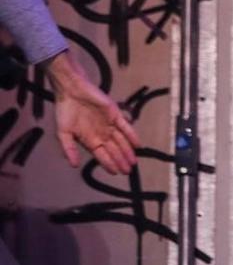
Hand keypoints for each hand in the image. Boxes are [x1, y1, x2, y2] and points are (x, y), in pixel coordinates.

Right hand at [43, 52, 140, 175]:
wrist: (71, 91)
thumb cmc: (65, 112)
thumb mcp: (63, 133)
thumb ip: (69, 149)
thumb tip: (73, 165)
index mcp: (89, 139)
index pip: (101, 155)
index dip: (108, 164)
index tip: (115, 173)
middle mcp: (101, 133)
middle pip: (113, 150)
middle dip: (120, 161)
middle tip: (128, 172)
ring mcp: (109, 124)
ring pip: (121, 140)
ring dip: (127, 151)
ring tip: (133, 162)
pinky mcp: (114, 113)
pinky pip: (125, 126)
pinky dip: (132, 135)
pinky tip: (137, 144)